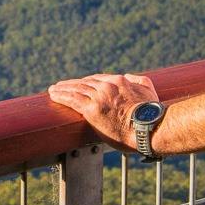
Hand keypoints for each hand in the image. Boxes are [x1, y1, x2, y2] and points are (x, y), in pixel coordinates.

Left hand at [47, 73, 161, 151]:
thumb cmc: (151, 113)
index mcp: (119, 81)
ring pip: (76, 90)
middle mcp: (106, 86)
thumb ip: (138, 80)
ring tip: (53, 90)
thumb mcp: (148, 88)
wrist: (149, 127)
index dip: (86, 82)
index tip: (79, 84)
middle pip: (84, 83)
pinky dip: (61, 96)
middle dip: (71, 84)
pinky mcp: (91, 110)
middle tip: (60, 86)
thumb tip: (129, 76)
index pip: (97, 79)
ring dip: (62, 89)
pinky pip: (72, 100)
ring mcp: (98, 97)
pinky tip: (53, 95)